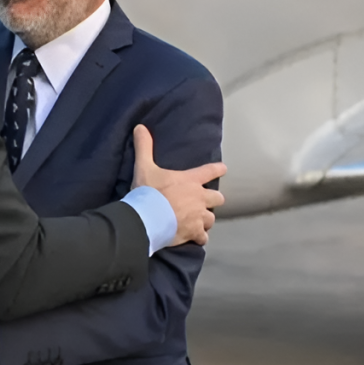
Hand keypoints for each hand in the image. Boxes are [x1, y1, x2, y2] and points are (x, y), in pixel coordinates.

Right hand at [131, 125, 225, 246]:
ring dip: (205, 219)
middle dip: (213, 200)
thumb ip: (144, 147)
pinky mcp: (195, 232)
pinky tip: (195, 238)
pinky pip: (203, 237)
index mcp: (190, 180)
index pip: (209, 171)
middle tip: (204, 202)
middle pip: (218, 198)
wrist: (148, 217)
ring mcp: (199, 216)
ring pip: (211, 218)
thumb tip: (140, 126)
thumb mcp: (144, 167)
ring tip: (198, 221)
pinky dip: (199, 237)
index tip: (224, 168)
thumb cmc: (149, 191)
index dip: (217, 169)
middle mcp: (199, 198)